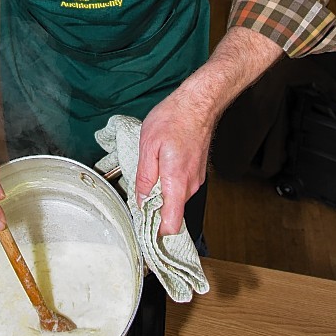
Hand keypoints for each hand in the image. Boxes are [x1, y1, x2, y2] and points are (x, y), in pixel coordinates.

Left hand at [134, 86, 212, 235]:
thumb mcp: (148, 146)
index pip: (171, 225)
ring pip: (175, 199)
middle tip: (137, 194)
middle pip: (171, 214)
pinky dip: (168, 184)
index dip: (156, 232)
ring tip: (148, 174)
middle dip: (153, 210)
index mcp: (176, 183)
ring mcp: (196, 179)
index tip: (141, 228)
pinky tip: (160, 166)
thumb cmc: (173, 119)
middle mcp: (190, 185)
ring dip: (160, 194)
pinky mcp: (197, 172)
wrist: (198, 103)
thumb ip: (144, 177)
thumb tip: (140, 200)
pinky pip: (180, 187)